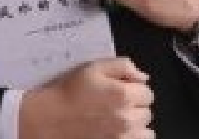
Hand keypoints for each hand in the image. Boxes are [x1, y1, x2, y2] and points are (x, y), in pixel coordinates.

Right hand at [18, 57, 153, 138]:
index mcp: (123, 95)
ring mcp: (121, 138)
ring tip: (119, 119)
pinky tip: (119, 131)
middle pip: (147, 112)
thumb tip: (142, 76)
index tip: (124, 89)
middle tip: (117, 103)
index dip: (136, 88)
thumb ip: (123, 66)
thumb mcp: (95, 67)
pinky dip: (133, 137)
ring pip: (146, 132)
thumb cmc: (70, 92)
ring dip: (136, 124)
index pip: (148, 93)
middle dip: (136, 106)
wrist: (50, 118)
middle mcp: (126, 119)